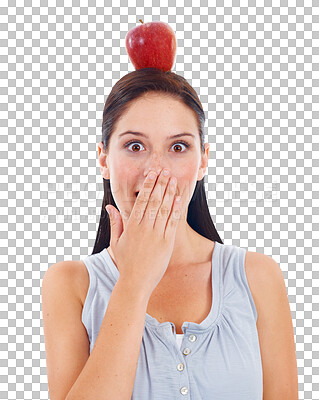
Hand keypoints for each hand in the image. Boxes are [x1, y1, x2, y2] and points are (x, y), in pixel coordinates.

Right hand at [105, 168, 180, 298]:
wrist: (136, 282)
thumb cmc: (125, 262)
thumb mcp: (116, 242)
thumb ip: (115, 222)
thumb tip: (110, 207)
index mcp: (132, 226)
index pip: (141, 200)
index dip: (148, 185)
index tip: (152, 174)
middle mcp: (145, 228)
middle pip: (154, 201)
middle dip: (160, 184)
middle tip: (165, 171)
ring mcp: (157, 235)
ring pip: (164, 209)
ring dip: (169, 193)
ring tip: (173, 180)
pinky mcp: (167, 243)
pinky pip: (172, 222)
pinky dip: (175, 209)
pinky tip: (178, 199)